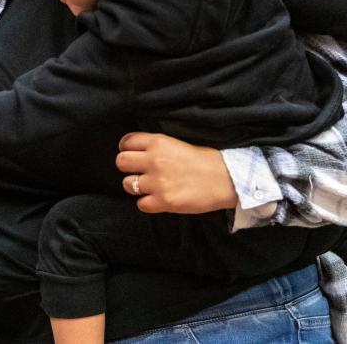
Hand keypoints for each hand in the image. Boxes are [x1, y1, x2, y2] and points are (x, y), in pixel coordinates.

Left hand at [117, 132, 237, 213]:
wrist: (226, 179)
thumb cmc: (205, 160)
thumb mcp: (177, 143)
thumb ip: (156, 147)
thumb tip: (136, 152)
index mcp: (158, 142)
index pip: (126, 142)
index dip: (127, 149)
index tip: (133, 155)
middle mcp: (154, 160)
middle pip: (121, 162)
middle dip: (128, 168)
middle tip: (140, 172)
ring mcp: (158, 181)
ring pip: (127, 184)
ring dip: (136, 187)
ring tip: (151, 187)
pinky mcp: (164, 201)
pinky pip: (141, 204)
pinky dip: (147, 204)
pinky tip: (158, 200)